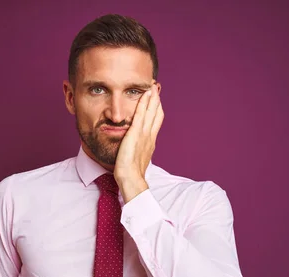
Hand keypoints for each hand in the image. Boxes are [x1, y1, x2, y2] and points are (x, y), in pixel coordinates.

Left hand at [114, 84, 163, 202]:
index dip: (157, 110)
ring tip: (153, 86)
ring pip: (151, 112)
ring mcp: (144, 134)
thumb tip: (136, 148)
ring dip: (152, 98)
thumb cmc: (131, 173)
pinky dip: (144, 103)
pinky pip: (141, 114)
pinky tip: (145, 94)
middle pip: (157, 114)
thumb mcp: (137, 158)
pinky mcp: (136, 133)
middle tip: (157, 88)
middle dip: (157, 100)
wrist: (131, 178)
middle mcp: (150, 136)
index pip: (156, 121)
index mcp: (150, 141)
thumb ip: (138, 150)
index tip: (157, 100)